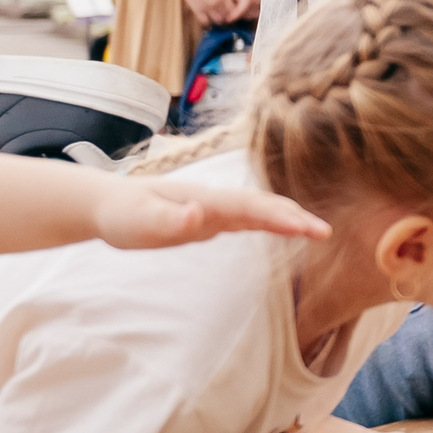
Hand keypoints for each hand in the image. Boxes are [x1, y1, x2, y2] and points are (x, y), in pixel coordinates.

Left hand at [92, 178, 329, 250]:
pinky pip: (250, 219)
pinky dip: (273, 222)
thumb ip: (170, 219)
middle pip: (263, 205)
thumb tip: (200, 214)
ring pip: (260, 211)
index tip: (307, 228)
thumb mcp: (140, 221)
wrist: (107, 205)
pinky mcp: (211, 220)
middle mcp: (215, 201)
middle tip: (325, 233)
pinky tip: (286, 229)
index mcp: (205, 199)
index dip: (279, 216)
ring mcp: (215, 209)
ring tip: (318, 232)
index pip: (250, 207)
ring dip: (290, 218)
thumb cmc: (122, 214)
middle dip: (295, 217)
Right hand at [164, 0, 236, 25]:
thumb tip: (231, 5)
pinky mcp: (198, 11)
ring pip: (217, 21)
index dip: (234, 14)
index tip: (232, 14)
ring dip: (219, 21)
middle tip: (226, 18)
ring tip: (218, 19)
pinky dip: (208, 23)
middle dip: (227, 18)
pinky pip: (205, 22)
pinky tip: (209, 21)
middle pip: (226, 17)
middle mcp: (216, 3)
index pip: (233, 10)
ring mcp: (207, 8)